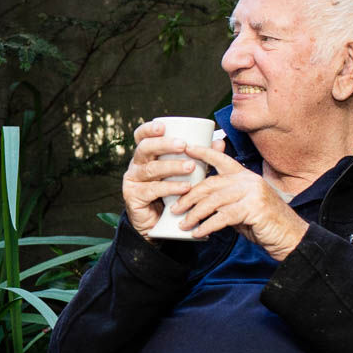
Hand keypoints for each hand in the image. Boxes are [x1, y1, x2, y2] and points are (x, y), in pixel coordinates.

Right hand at [121, 120, 221, 238]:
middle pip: (145, 149)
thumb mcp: (185, 174)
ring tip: (191, 167)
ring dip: (172, 166)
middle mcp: (136, 165)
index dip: (149, 129)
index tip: (163, 127)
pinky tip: (184, 187)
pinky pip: (152, 190)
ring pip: (150, 169)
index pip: (141, 137)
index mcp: (146, 155)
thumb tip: (218, 142)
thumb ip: (200, 158)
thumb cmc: (172, 194)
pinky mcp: (134, 197)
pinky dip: (170, 188)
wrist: (158, 225)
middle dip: (164, 145)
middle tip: (183, 145)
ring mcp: (133, 181)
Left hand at [165, 144, 309, 260]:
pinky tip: (198, 233)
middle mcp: (248, 180)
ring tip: (183, 224)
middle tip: (175, 208)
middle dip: (190, 197)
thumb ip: (224, 200)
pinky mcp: (254, 208)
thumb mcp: (242, 207)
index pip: (221, 160)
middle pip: (211, 184)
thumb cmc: (264, 223)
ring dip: (195, 214)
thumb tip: (198, 203)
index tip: (187, 149)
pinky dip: (207, 226)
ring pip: (214, 201)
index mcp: (245, 176)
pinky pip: (223, 217)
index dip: (203, 153)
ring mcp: (252, 193)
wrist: (290, 237)